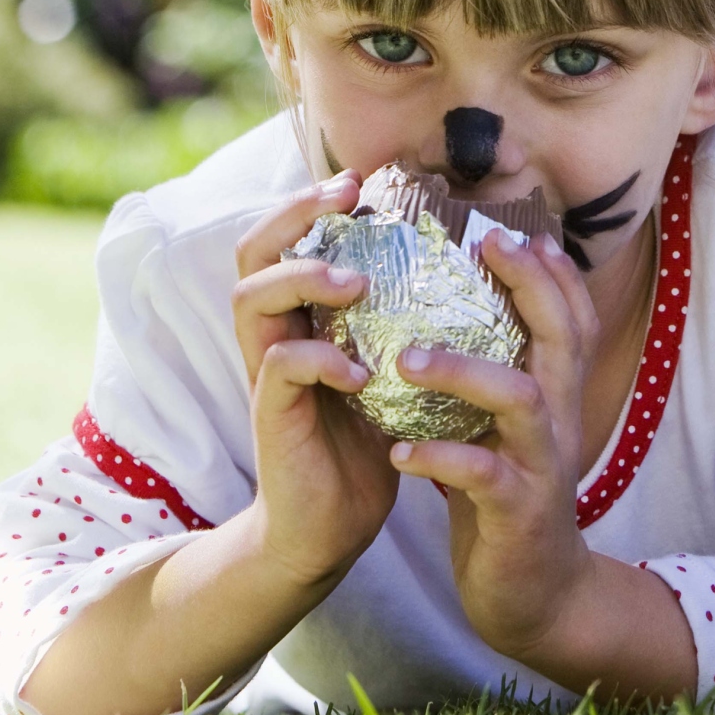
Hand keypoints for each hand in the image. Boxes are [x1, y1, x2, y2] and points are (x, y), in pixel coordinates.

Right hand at [230, 173, 400, 587]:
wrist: (331, 531)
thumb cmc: (368, 449)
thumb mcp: (391, 376)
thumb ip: (402, 328)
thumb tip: (463, 273)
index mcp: (301, 322)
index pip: (284, 242)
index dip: (311, 206)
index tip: (358, 183)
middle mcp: (275, 339)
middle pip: (252, 253)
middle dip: (294, 215)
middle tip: (344, 198)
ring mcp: (266, 377)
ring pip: (251, 299)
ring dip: (304, 278)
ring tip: (356, 282)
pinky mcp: (271, 419)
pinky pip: (280, 368)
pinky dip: (321, 359)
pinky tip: (359, 372)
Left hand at [386, 230, 600, 661]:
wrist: (535, 597)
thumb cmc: (505, 503)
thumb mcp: (504, 433)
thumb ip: (490, 378)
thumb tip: (444, 317)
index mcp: (555, 397)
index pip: (571, 319)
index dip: (552, 271)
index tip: (515, 230)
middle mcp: (558, 422)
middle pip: (562, 337)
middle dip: (531, 285)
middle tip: (486, 244)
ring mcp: (542, 467)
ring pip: (521, 398)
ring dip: (466, 370)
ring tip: (407, 357)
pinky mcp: (517, 514)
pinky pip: (483, 476)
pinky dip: (440, 459)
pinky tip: (399, 453)